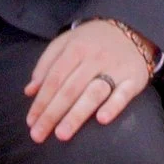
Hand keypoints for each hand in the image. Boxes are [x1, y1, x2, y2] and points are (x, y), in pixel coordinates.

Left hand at [23, 20, 150, 142]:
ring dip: (77, 114)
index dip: (41, 100)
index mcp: (76, 48)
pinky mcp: (134, 78)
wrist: (132, 28)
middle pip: (70, 89)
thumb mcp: (66, 43)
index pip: (55, 78)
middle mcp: (95, 58)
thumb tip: (29, 91)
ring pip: (94, 93)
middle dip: (52, 113)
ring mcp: (116, 68)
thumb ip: (46, 65)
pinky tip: (102, 120)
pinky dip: (113, 106)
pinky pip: (124, 94)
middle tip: (38, 135)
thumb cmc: (92, 41)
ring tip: (61, 134)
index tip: (30, 121)